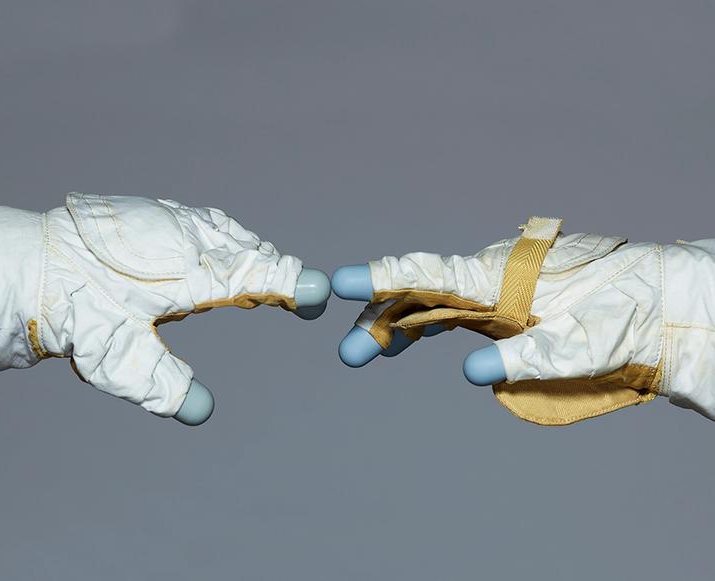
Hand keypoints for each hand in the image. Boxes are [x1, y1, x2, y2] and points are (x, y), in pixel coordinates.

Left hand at [35, 193, 329, 424]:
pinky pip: (207, 224)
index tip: (317, 293)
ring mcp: (170, 220)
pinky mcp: (154, 214)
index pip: (253, 276)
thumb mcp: (115, 357)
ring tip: (267, 273)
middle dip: (276, 273)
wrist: (30, 265)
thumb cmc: (73, 309)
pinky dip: (226, 240)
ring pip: (229, 234)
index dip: (290, 285)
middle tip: (299, 294)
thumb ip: (160, 383)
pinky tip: (222, 248)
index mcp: (188, 270)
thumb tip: (200, 412)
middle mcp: (186, 238)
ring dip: (252, 255)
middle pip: (248, 252)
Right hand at [331, 217, 714, 424]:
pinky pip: (448, 307)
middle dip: (379, 318)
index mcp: (502, 276)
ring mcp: (493, 287)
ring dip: (395, 323)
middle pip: (420, 289)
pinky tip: (405, 339)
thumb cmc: (624, 317)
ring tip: (365, 352)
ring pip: (429, 299)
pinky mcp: (500, 303)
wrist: (658, 303)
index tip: (342, 281)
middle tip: (350, 355)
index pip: (431, 273)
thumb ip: (528, 356)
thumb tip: (472, 372)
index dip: (383, 277)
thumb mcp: (583, 343)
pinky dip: (421, 321)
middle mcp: (490, 276)